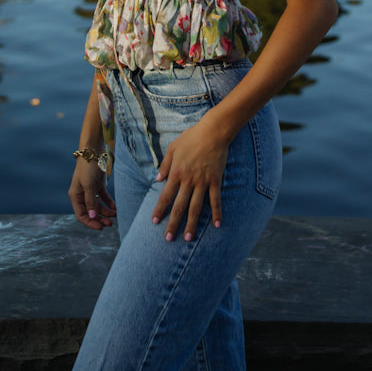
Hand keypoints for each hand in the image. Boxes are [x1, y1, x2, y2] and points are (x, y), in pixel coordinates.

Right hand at [68, 159, 115, 230]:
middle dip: (99, 219)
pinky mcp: (98, 185)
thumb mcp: (88, 185)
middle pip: (90, 212)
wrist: (93, 150)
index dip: (90, 222)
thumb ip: (90, 202)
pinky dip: (109, 203)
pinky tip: (115, 208)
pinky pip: (103, 198)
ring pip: (98, 206)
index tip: (101, 228)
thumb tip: (92, 217)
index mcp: (75, 196)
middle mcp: (81, 194)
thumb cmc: (88, 167)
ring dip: (105, 212)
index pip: (82, 214)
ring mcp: (90, 190)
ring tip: (114, 216)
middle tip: (110, 224)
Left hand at [151, 117, 228, 241]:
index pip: (165, 196)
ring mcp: (203, 182)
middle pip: (179, 206)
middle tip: (168, 239)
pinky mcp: (215, 180)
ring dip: (192, 224)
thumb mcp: (173, 148)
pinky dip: (217, 213)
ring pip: (196, 207)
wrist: (213, 131)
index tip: (155, 222)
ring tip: (188, 238)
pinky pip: (216, 200)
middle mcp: (188, 180)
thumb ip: (164, 165)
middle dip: (173, 223)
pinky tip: (216, 225)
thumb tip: (157, 180)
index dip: (160, 210)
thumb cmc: (191, 137)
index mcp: (176, 173)